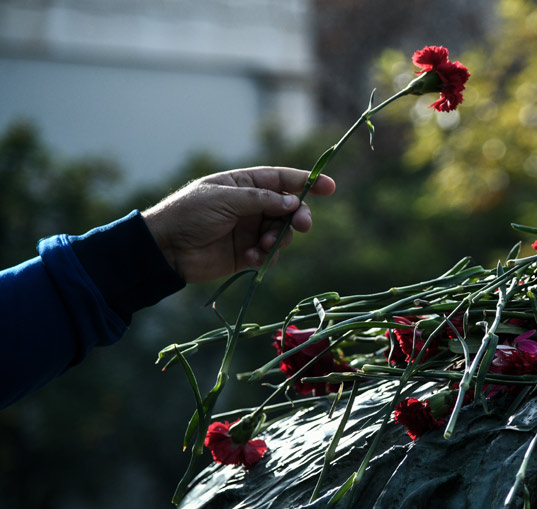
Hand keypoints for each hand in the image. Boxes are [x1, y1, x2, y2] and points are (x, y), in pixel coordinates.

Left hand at [142, 167, 335, 283]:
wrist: (165, 248)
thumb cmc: (189, 214)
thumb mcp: (224, 198)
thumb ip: (260, 200)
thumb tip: (292, 202)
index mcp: (244, 185)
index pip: (281, 180)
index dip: (306, 182)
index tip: (330, 187)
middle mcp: (251, 207)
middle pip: (288, 208)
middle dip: (298, 216)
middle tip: (302, 225)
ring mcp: (250, 231)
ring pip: (282, 233)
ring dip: (279, 238)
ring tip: (263, 245)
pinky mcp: (247, 254)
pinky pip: (270, 254)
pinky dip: (267, 256)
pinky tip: (253, 258)